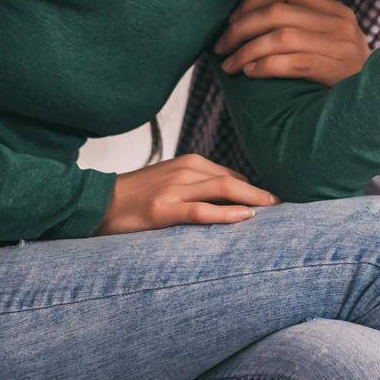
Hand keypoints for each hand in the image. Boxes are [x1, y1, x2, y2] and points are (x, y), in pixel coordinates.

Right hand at [94, 152, 279, 234]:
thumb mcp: (171, 182)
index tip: (275, 201)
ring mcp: (173, 189)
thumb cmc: (137, 197)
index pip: (231, 174)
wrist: (97, 203)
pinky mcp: (162, 209)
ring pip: (222, 189)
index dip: (255, 188)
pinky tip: (245, 217)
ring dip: (252, 199)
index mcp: (189, 163)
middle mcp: (184, 171)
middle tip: (283, 205)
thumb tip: (235, 200)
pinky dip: (226, 213)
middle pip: (233, 179)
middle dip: (261, 192)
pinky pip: (201, 210)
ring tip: (273, 210)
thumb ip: (199, 186)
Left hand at [213, 0, 368, 85]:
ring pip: (281, 37)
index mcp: (335, 9)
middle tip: (221, 46)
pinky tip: (249, 72)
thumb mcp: (332, 41)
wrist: (379, 105)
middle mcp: (340, 23)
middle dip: (241, 28)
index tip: (232, 19)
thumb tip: (251, 18)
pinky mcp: (336, 71)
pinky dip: (265, 65)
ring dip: (246, 50)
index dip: (253, 0)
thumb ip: (304, 24)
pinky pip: (292, 63)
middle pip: (277, 12)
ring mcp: (340, 47)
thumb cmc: (344, 73)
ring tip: (230, 65)